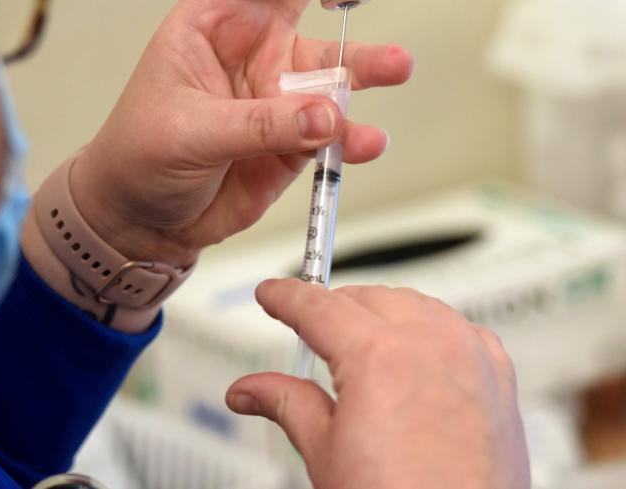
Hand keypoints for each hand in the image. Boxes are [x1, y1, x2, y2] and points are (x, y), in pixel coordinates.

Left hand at [71, 0, 412, 264]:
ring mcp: (281, 87)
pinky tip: (364, 140)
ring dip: (368, 61)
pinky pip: (337, 127)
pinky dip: (355, 133)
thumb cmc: (140, 155)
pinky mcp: (299, 134)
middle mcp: (253, 43)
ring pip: (337, 61)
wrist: (143, 217)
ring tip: (398, 65)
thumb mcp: (186, 131)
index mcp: (209, 21)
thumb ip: (258, 122)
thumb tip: (326, 114)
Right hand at [226, 280, 530, 488]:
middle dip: (333, 309)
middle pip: (365, 298)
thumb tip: (249, 390)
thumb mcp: (325, 453)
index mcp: (378, 356)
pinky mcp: (498, 377)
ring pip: (414, 304)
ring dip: (382, 313)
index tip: (273, 294)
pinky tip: (416, 355)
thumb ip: (285, 403)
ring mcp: (469, 357)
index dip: (286, 296)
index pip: (317, 306)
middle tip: (309, 331)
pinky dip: (431, 331)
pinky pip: (458, 329)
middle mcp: (429, 345)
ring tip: (359, 342)